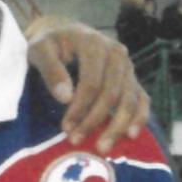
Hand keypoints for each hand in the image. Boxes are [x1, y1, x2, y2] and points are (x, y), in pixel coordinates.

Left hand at [26, 16, 149, 152]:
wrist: (63, 33)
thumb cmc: (49, 44)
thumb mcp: (40, 50)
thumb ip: (51, 70)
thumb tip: (65, 98)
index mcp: (94, 43)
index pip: (92, 82)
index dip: (80, 108)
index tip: (65, 128)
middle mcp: (117, 53)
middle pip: (112, 94)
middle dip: (94, 121)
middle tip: (76, 141)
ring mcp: (128, 66)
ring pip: (129, 100)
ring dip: (117, 126)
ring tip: (102, 147)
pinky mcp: (132, 78)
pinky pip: (141, 99)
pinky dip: (139, 118)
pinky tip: (130, 135)